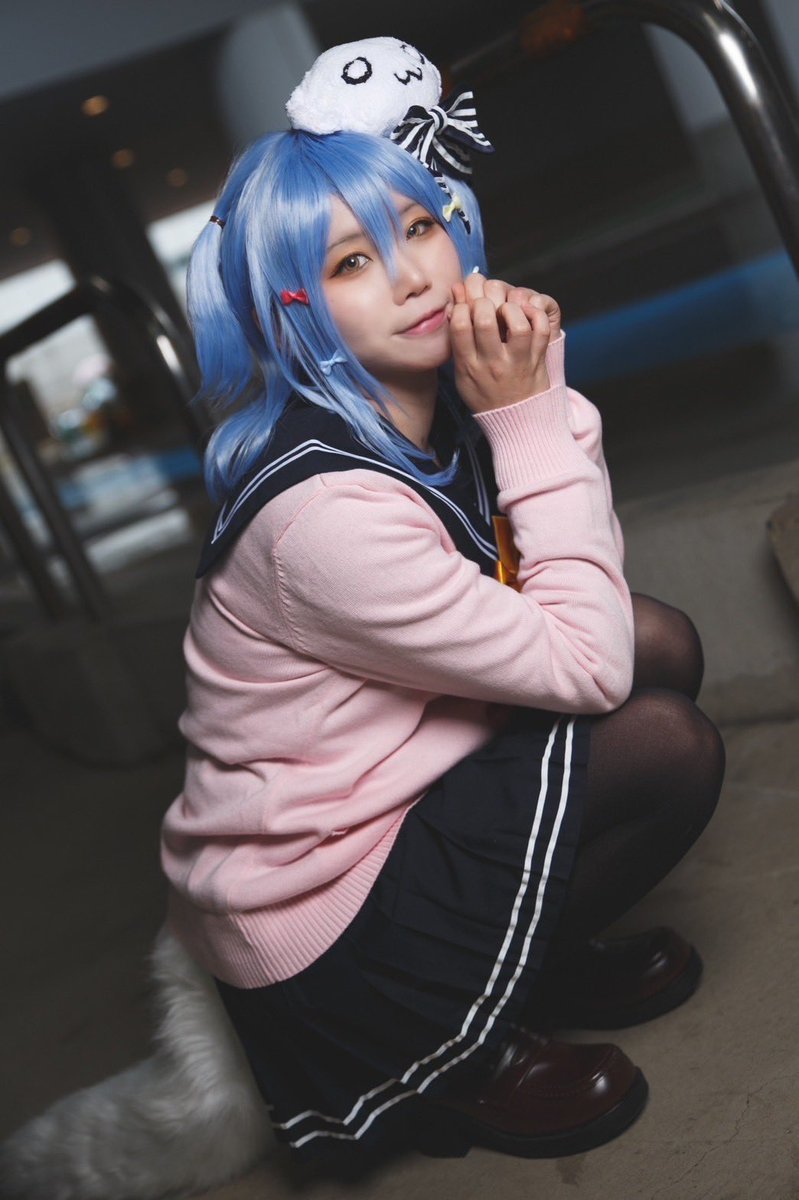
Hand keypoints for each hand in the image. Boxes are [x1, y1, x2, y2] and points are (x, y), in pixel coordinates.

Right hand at [447, 274, 560, 413]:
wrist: (517, 422)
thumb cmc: (485, 394)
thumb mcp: (463, 374)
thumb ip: (458, 341)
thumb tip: (455, 300)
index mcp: (469, 366)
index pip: (459, 326)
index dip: (460, 307)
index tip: (465, 307)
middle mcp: (493, 363)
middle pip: (485, 320)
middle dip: (482, 301)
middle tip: (486, 304)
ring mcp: (518, 361)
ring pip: (517, 324)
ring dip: (511, 308)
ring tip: (507, 309)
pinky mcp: (538, 359)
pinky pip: (542, 330)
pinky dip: (536, 314)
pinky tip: (526, 313)